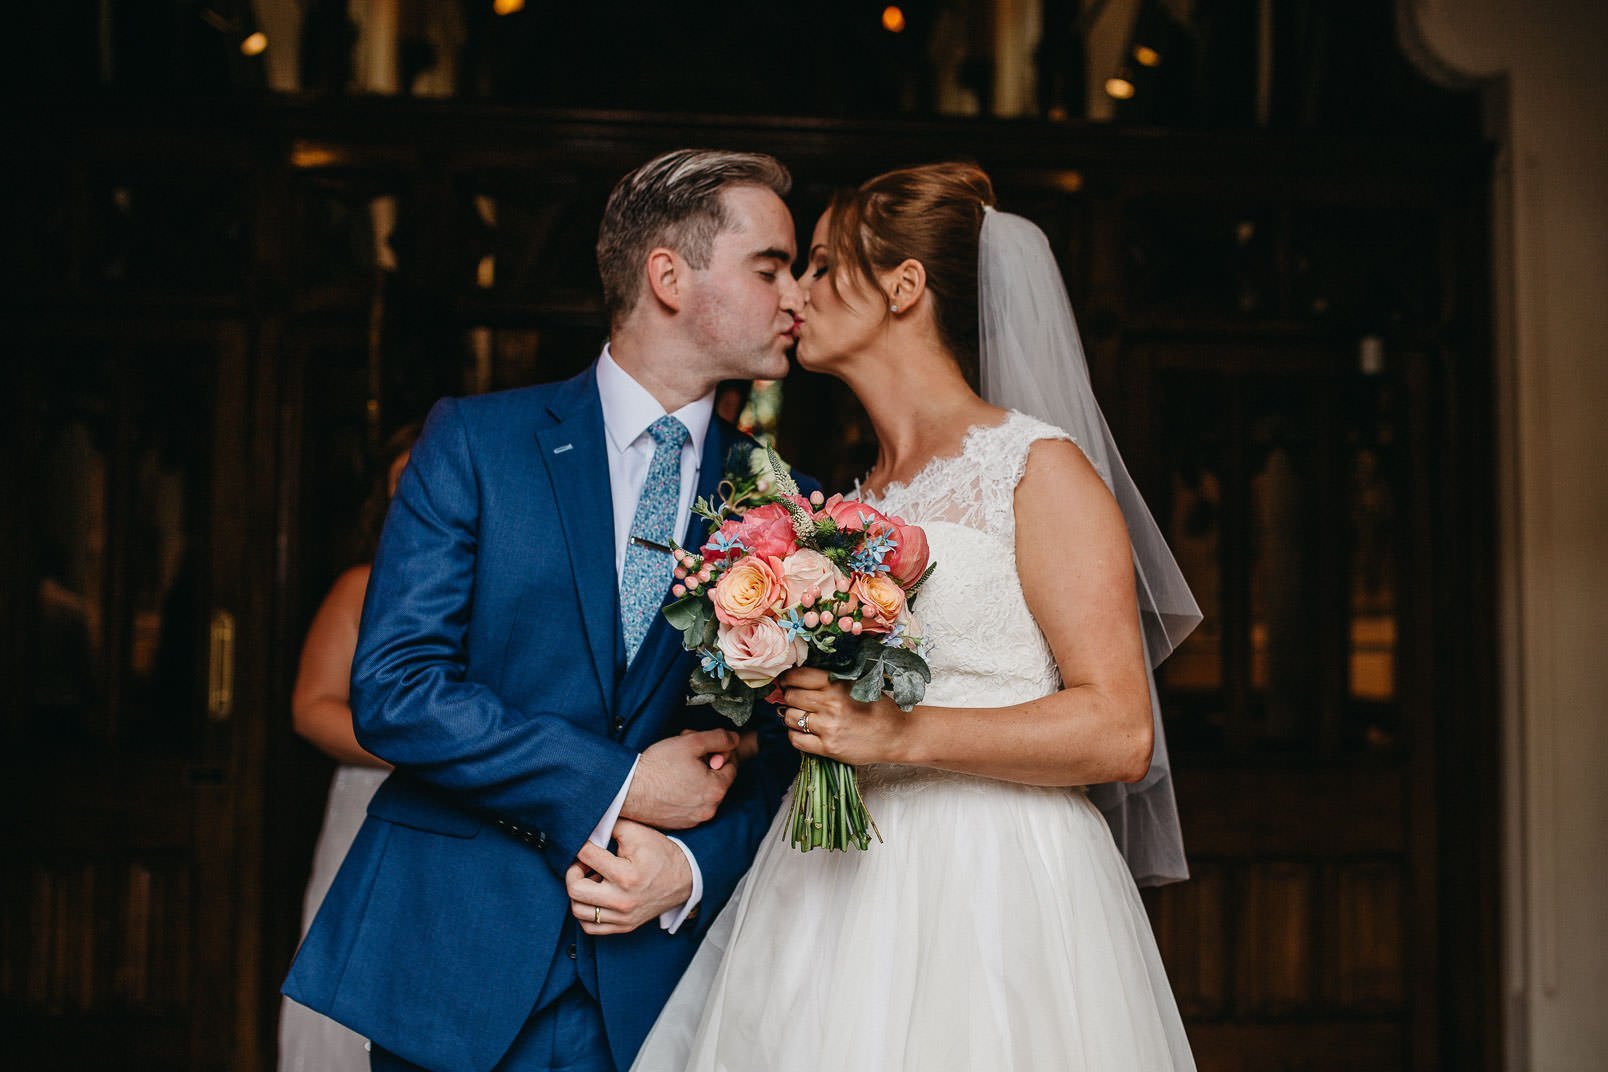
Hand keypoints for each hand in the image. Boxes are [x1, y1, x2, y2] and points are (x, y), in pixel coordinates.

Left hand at [566, 819, 692, 935]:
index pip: (586, 856)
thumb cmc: (660, 854)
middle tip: (584, 863)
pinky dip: (585, 911)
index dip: (581, 843)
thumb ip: (610, 826)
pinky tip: (594, 897)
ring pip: (578, 910)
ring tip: (591, 880)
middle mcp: (622, 901)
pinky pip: (589, 927)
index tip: (585, 841)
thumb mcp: (638, 832)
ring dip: (579, 892)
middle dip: (573, 871)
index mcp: (626, 876)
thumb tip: (587, 827)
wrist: (685, 879)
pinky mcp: (623, 927)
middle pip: (575, 889)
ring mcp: (622, 917)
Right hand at [622, 728, 739, 828]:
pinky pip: (691, 805)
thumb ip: (719, 738)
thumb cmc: (657, 767)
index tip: (703, 748)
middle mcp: (709, 809)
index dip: (719, 752)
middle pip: (717, 780)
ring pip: (704, 792)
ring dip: (696, 778)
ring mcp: (694, 819)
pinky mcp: (680, 824)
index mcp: (716, 790)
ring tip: (676, 768)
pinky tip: (670, 783)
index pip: (731, 766)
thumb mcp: (691, 742)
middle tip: (687, 755)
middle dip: (706, 764)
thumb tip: (734, 739)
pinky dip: (685, 794)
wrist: (627, 789)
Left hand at [777, 667, 909, 765]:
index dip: (787, 679)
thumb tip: (798, 678)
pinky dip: (795, 735)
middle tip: (795, 701)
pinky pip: (796, 740)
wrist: (897, 734)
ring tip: (801, 717)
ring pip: (790, 718)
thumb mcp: (855, 684)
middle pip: (790, 696)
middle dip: (789, 698)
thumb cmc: (877, 707)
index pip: (798, 676)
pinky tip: (804, 733)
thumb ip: (830, 680)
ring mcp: (828, 727)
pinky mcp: (828, 747)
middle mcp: (830, 703)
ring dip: (791, 717)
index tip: (787, 682)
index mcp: (837, 683)